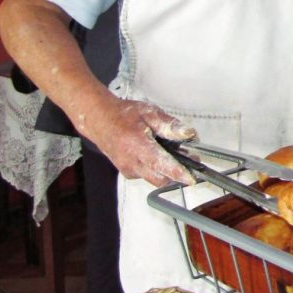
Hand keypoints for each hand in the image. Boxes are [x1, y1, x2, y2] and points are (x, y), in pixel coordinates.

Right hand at [74, 95, 196, 186]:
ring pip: (155, 179)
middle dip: (177, 173)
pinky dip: (157, 170)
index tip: (192, 179)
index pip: (162, 165)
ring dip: (168, 171)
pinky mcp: (127, 172)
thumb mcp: (150, 113)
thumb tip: (189, 134)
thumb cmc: (124, 114)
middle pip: (161, 178)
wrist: (100, 120)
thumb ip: (170, 125)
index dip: (179, 173)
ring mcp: (128, 169)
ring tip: (176, 155)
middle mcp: (132, 162)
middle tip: (189, 159)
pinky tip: (159, 156)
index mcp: (138, 145)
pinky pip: (147, 176)